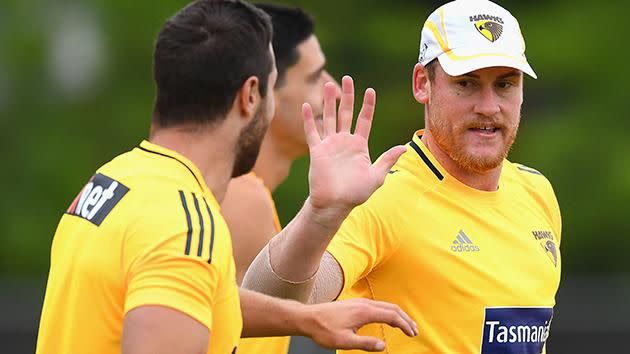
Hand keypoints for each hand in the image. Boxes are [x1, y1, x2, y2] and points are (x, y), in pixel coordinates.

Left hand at [299, 298, 417, 351]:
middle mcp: (364, 303)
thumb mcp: (344, 342)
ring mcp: (359, 302)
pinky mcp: (355, 304)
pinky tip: (388, 318)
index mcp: (364, 312)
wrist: (308, 317)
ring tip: (405, 325)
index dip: (404, 325)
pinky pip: (378, 305)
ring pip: (385, 305)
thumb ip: (365, 343)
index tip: (412, 334)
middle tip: (414, 330)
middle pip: (391, 308)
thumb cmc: (324, 330)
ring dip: (398, 314)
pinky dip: (388, 311)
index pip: (391, 316)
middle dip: (405, 319)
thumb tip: (383, 345)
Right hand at [303, 76, 405, 218]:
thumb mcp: (376, 176)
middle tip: (346, 79)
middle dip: (346, 96)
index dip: (367, 106)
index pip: (364, 120)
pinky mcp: (317, 151)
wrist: (334, 205)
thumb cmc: (355, 193)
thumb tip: (404, 147)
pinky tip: (307, 106)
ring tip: (327, 85)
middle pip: (346, 113)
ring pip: (329, 118)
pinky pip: (312, 132)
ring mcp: (330, 145)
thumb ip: (387, 159)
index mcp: (359, 145)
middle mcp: (344, 141)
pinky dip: (309, 119)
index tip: (370, 91)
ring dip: (328, 102)